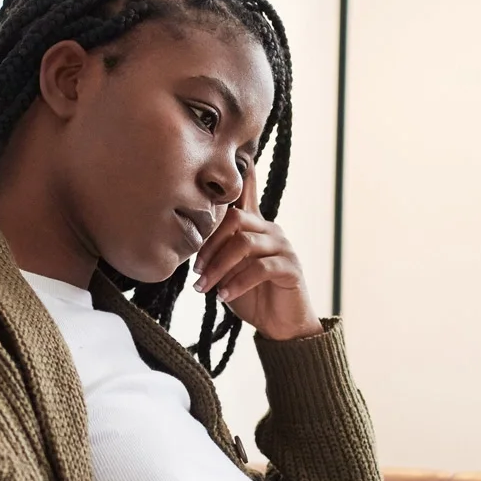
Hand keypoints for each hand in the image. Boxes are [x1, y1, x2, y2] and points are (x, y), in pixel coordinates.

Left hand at [191, 165, 322, 341]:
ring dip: (219, 267)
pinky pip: (259, 268)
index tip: (237, 154)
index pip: (247, 194)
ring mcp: (283, 247)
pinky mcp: (290, 268)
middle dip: (209, 245)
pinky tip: (224, 296)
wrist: (282, 327)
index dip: (243, 174)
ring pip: (243, 244)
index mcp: (255, 227)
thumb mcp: (228, 272)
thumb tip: (190, 242)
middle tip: (196, 271)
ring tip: (205, 288)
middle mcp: (270, 231)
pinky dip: (237, 283)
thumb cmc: (252, 297)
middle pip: (235, 219)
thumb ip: (217, 253)